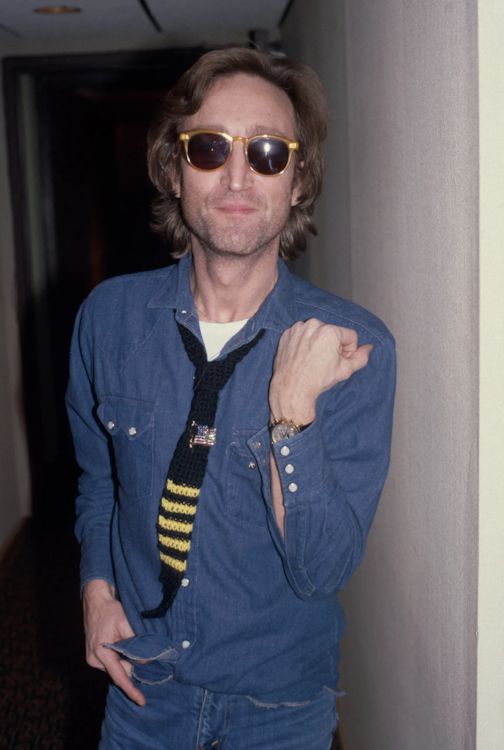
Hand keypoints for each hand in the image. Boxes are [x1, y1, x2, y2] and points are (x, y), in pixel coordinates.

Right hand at [83, 579, 145, 705]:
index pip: (119, 677)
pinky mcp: (94, 655)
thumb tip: (147, 661)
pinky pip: (111, 663)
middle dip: (133, 669)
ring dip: (127, 662)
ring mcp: (92, 659)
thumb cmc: (110, 611)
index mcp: (100, 653)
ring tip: (135, 649)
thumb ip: (136, 644)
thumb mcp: (126, 624)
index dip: (131, 690)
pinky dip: (121, 660)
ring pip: (116, 667)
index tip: (141, 701)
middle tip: (149, 662)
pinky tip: (127, 651)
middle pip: (119, 672)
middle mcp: (94, 660)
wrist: (96, 601)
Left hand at [269, 319, 371, 423]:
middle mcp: (313, 325)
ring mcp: (298, 329)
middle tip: (326, 362)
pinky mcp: (287, 334)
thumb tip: (368, 348)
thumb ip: (361, 357)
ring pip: (317, 332)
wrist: (292, 388)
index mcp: (330, 331)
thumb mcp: (345, 370)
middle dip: (333, 345)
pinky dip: (304, 343)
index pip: (350, 336)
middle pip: (333, 332)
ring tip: (313, 360)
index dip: (349, 350)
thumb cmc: (318, 379)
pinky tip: (303, 356)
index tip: (339, 360)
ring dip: (319, 343)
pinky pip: (302, 334)